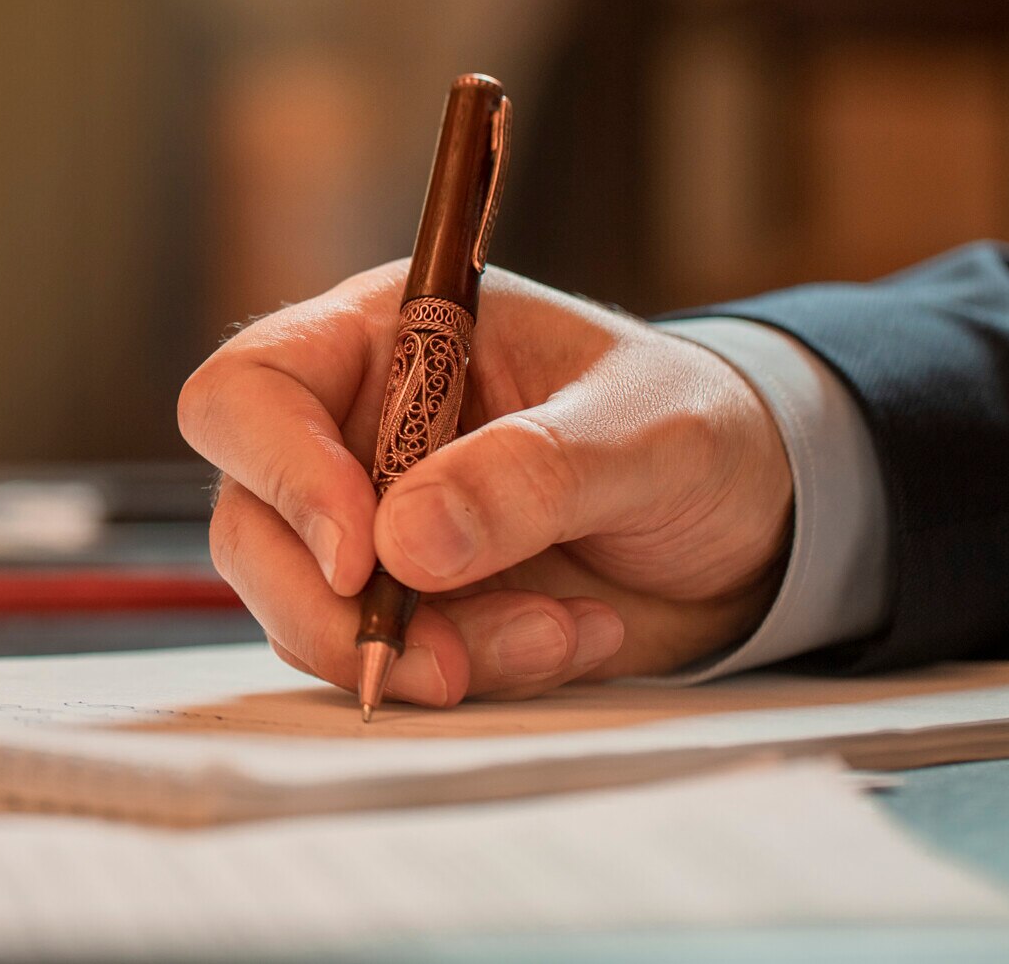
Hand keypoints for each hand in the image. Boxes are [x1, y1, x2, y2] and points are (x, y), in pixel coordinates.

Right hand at [177, 261, 793, 704]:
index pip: (252, 390)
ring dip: (421, 652)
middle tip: (441, 658)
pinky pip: (384, 663)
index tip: (363, 556)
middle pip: (251, 521)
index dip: (280, 472)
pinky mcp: (408, 607)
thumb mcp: (646, 430)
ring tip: (558, 634)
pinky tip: (572, 638)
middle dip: (332, 608)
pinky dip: (475, 673)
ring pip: (303, 610)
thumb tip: (403, 543)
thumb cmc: (698, 428)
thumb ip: (532, 473)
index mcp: (387, 336)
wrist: (758, 520)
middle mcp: (354, 429)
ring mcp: (372, 526)